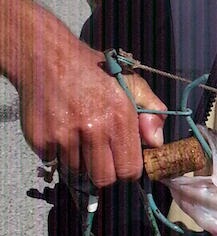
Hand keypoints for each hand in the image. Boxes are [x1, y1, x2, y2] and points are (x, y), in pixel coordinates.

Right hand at [17, 23, 165, 186]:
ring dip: (79, 159)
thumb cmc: (91, 70)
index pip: (129, 169)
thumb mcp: (130, 81)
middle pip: (103, 178)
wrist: (46, 56)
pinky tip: (59, 128)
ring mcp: (64, 135)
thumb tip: (157, 142)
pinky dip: (56, 151)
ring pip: (77, 170)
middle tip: (100, 154)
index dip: (127, 170)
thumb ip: (151, 111)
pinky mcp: (40, 138)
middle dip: (104, 171)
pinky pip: (53, 160)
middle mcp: (93, 128)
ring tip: (77, 133)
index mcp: (119, 115)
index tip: (122, 162)